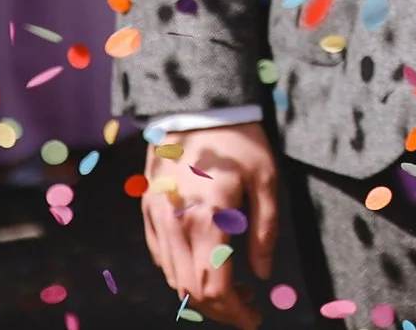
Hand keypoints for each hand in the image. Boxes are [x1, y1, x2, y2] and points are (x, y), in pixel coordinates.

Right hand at [141, 122, 279, 329]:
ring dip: (200, 293)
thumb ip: (265, 231)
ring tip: (233, 288)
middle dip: (220, 309)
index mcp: (208, 219)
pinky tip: (206, 266)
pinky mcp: (148, 212)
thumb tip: (262, 275)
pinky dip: (182, 273)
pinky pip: (161, 258)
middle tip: (248, 307)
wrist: (197, 107)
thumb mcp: (266, 180)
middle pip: (191, 290)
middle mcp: (176, 226)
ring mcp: (157, 220)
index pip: (215, 287)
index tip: (254, 319)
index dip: (234, 312)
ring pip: (173, 278)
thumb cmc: (240, 140)